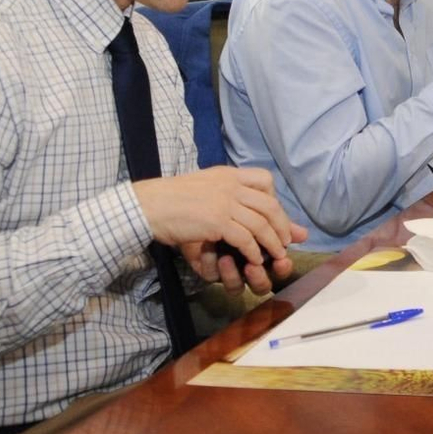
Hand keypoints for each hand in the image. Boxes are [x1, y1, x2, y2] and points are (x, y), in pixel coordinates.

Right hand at [134, 167, 307, 295]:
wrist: (147, 205)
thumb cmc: (171, 199)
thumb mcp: (205, 189)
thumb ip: (230, 195)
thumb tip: (249, 204)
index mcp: (227, 174)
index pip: (265, 178)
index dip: (274, 198)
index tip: (274, 215)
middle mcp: (230, 185)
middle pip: (270, 203)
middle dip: (282, 225)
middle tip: (285, 241)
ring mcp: (224, 202)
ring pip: (261, 222)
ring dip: (272, 242)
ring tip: (276, 255)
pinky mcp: (217, 221)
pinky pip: (245, 237)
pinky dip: (253, 251)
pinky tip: (253, 259)